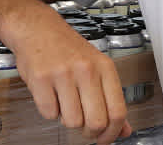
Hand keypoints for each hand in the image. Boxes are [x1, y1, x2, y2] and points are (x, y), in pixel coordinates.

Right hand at [8, 20, 132, 143]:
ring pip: (72, 121)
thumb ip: (111, 99)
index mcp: (104, 67)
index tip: (105, 139)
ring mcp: (63, 74)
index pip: (118, 111)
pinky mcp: (41, 79)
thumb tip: (124, 129)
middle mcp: (86, 69)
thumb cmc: (67, 48)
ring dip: (67, 120)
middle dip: (90, 133)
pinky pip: (49, 114)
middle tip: (84, 127)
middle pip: (96, 121)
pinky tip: (52, 95)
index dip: (112, 133)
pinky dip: (50, 111)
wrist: (38, 28)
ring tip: (65, 103)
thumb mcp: (96, 67)